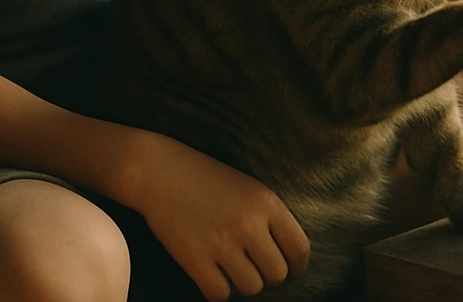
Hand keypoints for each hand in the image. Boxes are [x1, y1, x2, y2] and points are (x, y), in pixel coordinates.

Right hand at [127, 135, 309, 299]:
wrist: (163, 172)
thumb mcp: (251, 189)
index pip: (299, 248)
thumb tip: (288, 260)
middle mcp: (248, 223)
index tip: (291, 273)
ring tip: (233, 269)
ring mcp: (221, 243)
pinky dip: (219, 291)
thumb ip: (271, 220)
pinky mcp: (195, 259)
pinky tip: (214, 275)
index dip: (298, 268)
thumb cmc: (210, 181)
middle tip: (256, 270)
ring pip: (251, 288)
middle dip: (269, 278)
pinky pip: (220, 295)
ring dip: (244, 284)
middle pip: (277, 274)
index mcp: (267, 202)